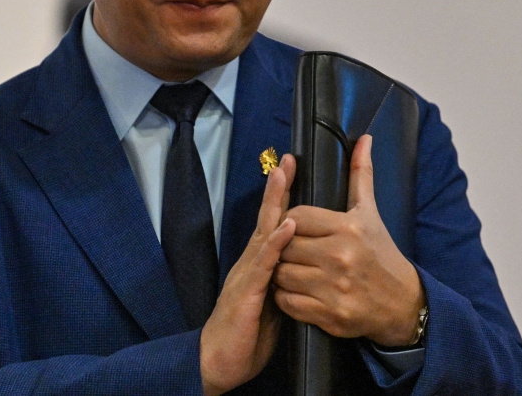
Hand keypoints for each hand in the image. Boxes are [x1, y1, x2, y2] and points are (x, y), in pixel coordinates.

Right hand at [200, 155, 295, 395]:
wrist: (218, 362)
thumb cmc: (246, 336)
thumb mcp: (271, 303)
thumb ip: (284, 281)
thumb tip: (303, 267)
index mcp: (258, 265)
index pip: (273, 224)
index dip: (281, 198)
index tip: (290, 169)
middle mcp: (250, 263)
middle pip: (266, 219)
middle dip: (277, 188)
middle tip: (286, 159)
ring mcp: (246, 275)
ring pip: (263, 232)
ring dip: (274, 204)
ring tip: (283, 176)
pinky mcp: (247, 292)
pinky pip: (263, 264)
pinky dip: (276, 243)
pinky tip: (287, 226)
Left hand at [273, 135, 424, 346]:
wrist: (403, 302)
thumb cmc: (380, 252)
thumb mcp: (370, 212)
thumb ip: (361, 175)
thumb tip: (363, 138)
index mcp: (347, 228)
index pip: (295, 216)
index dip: (289, 221)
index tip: (297, 228)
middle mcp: (340, 256)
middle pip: (284, 245)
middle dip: (283, 247)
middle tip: (292, 249)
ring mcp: (335, 288)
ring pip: (282, 275)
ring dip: (280, 273)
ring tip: (293, 269)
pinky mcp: (331, 315)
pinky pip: (288, 302)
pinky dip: (286, 298)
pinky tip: (297, 291)